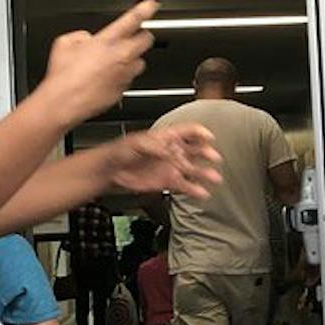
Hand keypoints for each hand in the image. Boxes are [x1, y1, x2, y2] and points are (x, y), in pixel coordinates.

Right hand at [30, 0, 157, 125]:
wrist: (64, 102)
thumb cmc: (63, 76)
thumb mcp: (63, 43)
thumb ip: (80, 36)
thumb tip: (87, 39)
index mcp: (107, 40)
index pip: (133, 19)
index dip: (145, 9)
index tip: (151, 4)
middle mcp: (121, 56)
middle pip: (146, 40)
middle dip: (142, 35)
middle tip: (134, 36)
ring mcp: (125, 74)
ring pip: (140, 61)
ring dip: (132, 58)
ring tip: (117, 61)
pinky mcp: (124, 89)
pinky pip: (129, 79)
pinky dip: (122, 76)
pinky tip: (107, 78)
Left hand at [101, 125, 221, 198]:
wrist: (111, 170)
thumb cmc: (120, 151)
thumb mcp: (137, 143)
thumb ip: (156, 147)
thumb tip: (169, 152)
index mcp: (167, 137)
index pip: (188, 131)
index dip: (200, 132)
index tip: (209, 137)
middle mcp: (173, 151)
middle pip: (196, 149)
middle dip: (207, 153)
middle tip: (214, 157)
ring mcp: (171, 167)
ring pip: (193, 169)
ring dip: (205, 173)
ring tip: (214, 177)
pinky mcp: (168, 182)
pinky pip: (185, 186)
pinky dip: (195, 190)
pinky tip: (202, 193)